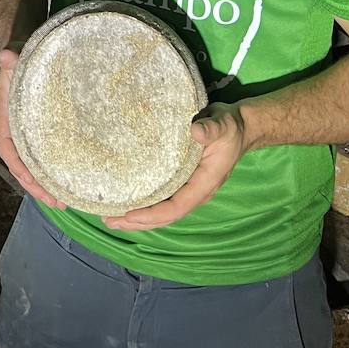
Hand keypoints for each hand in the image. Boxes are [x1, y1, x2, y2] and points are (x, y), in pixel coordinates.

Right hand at [0, 48, 66, 207]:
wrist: (23, 68)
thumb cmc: (17, 69)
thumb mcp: (13, 65)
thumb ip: (10, 62)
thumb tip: (6, 56)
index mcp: (5, 122)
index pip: (7, 149)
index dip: (18, 166)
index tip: (30, 180)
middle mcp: (14, 136)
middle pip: (21, 168)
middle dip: (35, 187)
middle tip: (56, 202)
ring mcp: (26, 140)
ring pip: (31, 169)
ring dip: (44, 187)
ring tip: (62, 203)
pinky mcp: (39, 140)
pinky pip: (40, 162)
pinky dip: (48, 176)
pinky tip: (63, 185)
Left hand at [102, 102, 246, 230]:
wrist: (238, 128)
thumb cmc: (229, 127)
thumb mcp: (223, 125)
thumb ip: (210, 129)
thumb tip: (195, 131)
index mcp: (204, 184)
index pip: (177, 208)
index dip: (154, 214)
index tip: (130, 215)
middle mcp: (195, 192)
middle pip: (166, 216)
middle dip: (139, 222)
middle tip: (110, 221)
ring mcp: (189, 189)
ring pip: (162, 211)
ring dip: (138, 217)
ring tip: (112, 218)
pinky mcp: (183, 181)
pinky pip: (163, 199)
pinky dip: (145, 204)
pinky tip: (128, 202)